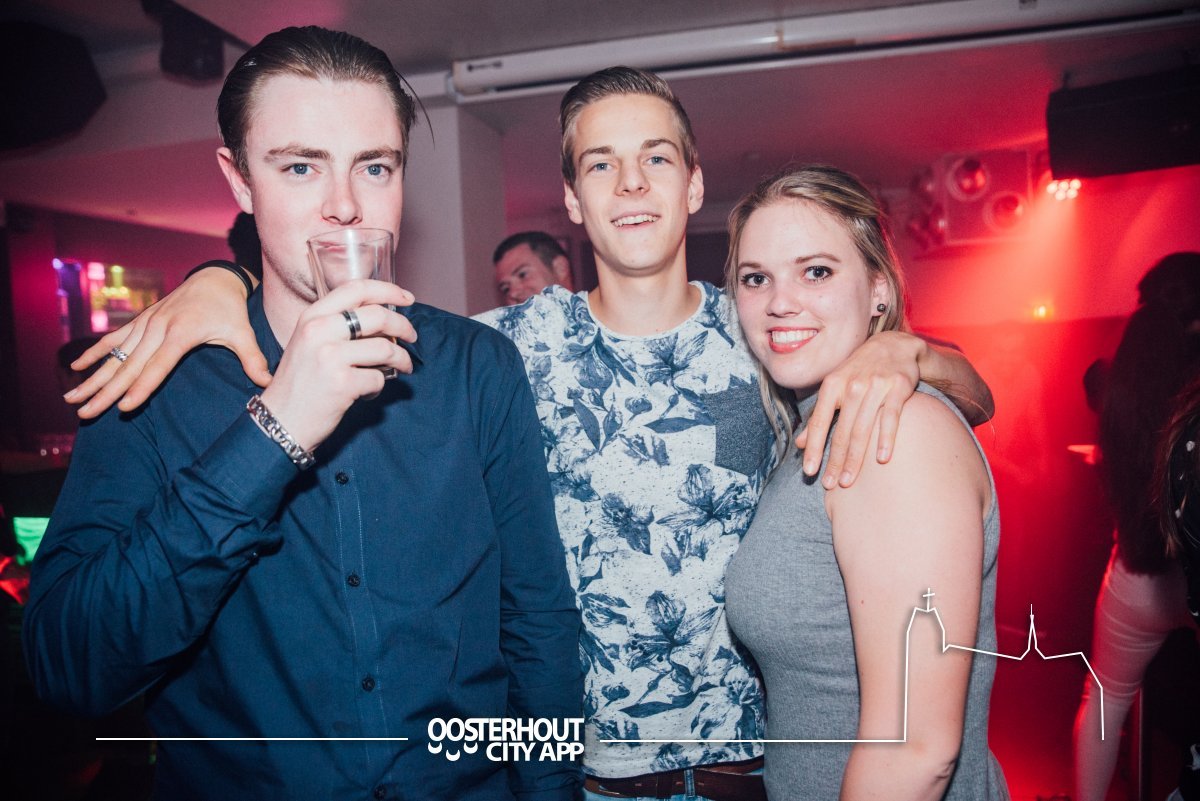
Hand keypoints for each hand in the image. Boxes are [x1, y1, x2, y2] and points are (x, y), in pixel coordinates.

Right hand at [65, 266, 271, 418]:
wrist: (216, 278)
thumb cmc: (230, 309)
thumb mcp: (243, 332)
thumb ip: (252, 359)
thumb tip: (268, 382)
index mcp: (181, 334)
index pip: (157, 366)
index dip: (141, 387)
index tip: (123, 406)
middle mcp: (158, 329)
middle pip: (129, 366)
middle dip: (106, 391)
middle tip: (85, 413)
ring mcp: (146, 324)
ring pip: (115, 356)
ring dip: (93, 378)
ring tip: (73, 399)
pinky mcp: (141, 322)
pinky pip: (114, 340)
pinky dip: (95, 354)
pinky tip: (77, 368)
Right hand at [259, 280, 417, 451]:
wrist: (280, 420)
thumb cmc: (299, 383)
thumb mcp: (308, 342)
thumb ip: (337, 325)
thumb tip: (382, 320)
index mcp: (312, 316)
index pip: (357, 288)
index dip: (388, 290)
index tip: (407, 298)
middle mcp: (319, 331)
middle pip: (378, 316)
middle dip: (404, 326)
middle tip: (411, 337)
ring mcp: (330, 357)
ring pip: (385, 348)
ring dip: (401, 359)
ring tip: (402, 368)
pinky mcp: (342, 384)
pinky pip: (378, 378)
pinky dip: (379, 386)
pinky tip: (368, 392)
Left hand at [796, 330, 923, 487]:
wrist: (896, 344)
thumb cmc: (860, 370)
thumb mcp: (836, 386)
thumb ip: (819, 414)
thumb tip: (799, 443)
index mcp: (833, 385)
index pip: (819, 422)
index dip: (813, 448)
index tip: (810, 472)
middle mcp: (852, 385)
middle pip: (841, 431)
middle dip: (835, 461)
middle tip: (831, 485)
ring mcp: (876, 386)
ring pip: (863, 428)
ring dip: (856, 458)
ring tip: (850, 481)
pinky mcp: (899, 387)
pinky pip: (891, 417)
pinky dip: (886, 438)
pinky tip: (882, 459)